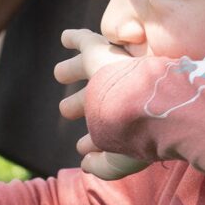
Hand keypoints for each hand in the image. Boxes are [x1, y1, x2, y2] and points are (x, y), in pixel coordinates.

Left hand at [55, 29, 148, 179]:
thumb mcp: (121, 161)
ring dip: (70, 70)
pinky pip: (86, 41)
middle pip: (95, 95)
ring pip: (86, 68)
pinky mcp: (101, 51)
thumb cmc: (138, 132)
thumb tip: (86, 162)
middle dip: (79, 104)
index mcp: (129, 119)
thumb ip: (103, 166)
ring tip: (60, 74)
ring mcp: (112, 70)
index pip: (107, 128)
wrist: (144, 102)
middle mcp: (123, 92)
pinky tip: (65, 37)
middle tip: (66, 110)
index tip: (82, 148)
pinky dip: (75, 39)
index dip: (94, 140)